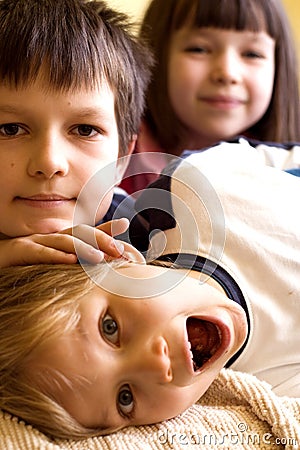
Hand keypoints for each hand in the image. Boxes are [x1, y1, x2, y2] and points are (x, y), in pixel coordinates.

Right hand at [0, 218, 128, 267]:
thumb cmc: (21, 264)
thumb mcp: (50, 262)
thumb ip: (70, 260)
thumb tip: (96, 264)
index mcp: (58, 239)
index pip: (86, 232)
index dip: (105, 229)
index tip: (125, 224)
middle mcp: (49, 237)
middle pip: (79, 233)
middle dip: (101, 239)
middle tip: (120, 250)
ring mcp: (35, 242)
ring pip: (62, 240)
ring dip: (83, 248)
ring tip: (100, 257)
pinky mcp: (20, 251)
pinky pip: (39, 252)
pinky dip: (55, 255)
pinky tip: (70, 261)